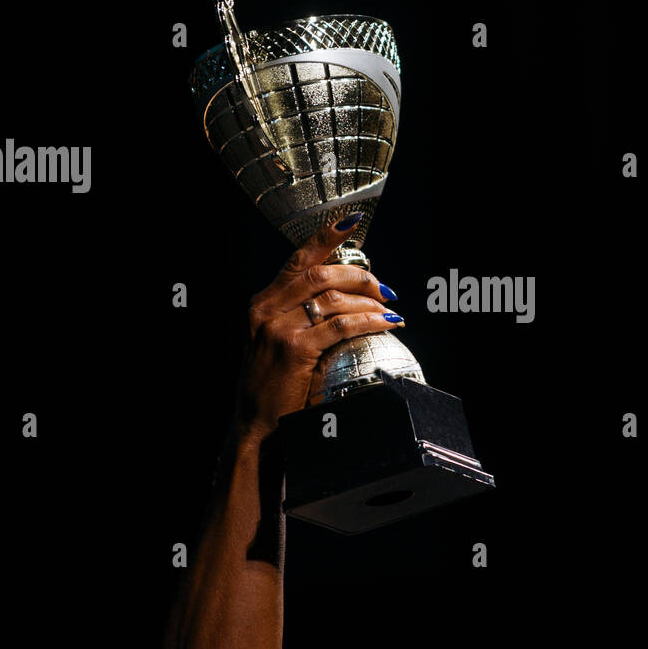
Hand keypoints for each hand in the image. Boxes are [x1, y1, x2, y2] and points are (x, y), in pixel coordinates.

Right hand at [233, 213, 402, 441]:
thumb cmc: (272, 386)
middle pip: (321, 275)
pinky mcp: (295, 350)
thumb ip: (297, 316)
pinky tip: (386, 324)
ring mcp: (278, 329)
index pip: (298, 261)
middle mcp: (266, 310)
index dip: (326, 239)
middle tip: (385, 290)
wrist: (257, 425)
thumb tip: (343, 296)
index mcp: (262, 303)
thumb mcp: (274, 342)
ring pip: (333, 299)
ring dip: (369, 302)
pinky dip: (368, 321)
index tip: (350, 223)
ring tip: (390, 310)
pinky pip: (341, 326)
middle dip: (360, 277)